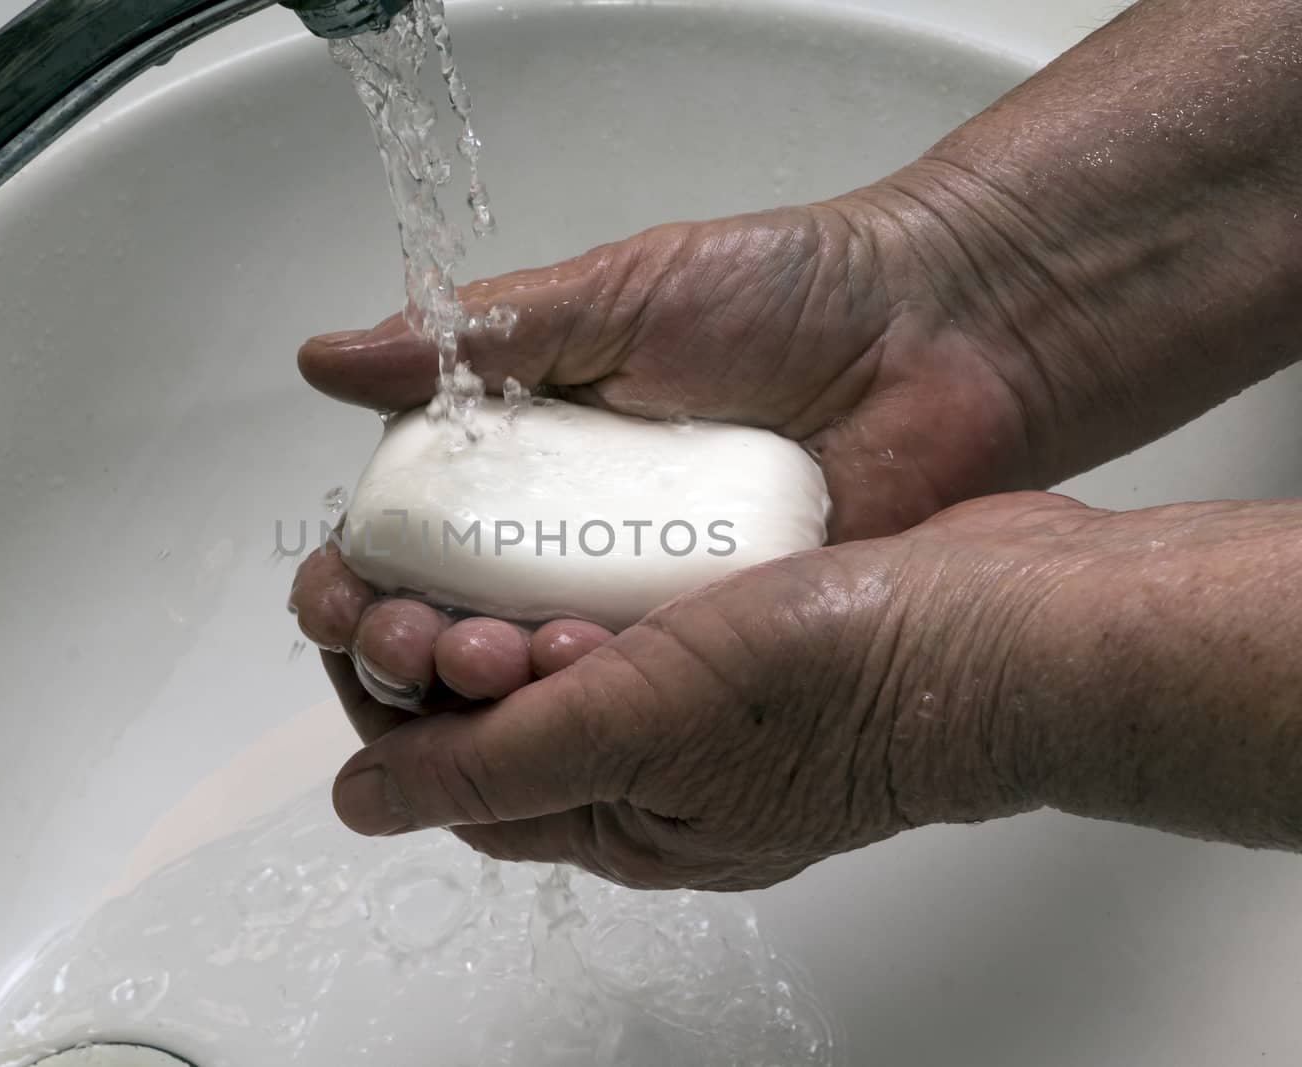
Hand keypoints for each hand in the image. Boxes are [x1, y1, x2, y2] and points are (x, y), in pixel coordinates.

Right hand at [291, 195, 1051, 710]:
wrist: (943, 335)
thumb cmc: (784, 295)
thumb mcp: (614, 298)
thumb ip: (477, 339)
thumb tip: (328, 361)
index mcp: (523, 458)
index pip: (402, 540)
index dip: (356, 581)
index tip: (345, 596)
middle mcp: (566, 539)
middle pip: (446, 626)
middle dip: (402, 653)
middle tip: (410, 646)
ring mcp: (637, 597)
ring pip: (529, 681)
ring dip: (482, 695)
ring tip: (484, 670)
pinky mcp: (713, 641)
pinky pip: (635, 693)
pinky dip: (590, 705)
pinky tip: (570, 691)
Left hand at [325, 492, 1099, 889]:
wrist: (1011, 623)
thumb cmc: (847, 692)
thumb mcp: (642, 730)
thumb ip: (494, 762)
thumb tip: (363, 805)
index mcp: (622, 817)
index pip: (457, 771)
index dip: (387, 697)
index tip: (355, 618)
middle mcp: (651, 764)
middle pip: (495, 706)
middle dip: (431, 639)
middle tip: (400, 581)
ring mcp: (695, 694)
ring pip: (552, 644)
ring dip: (499, 597)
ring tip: (484, 555)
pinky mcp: (733, 625)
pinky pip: (620, 596)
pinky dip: (576, 564)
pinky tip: (562, 522)